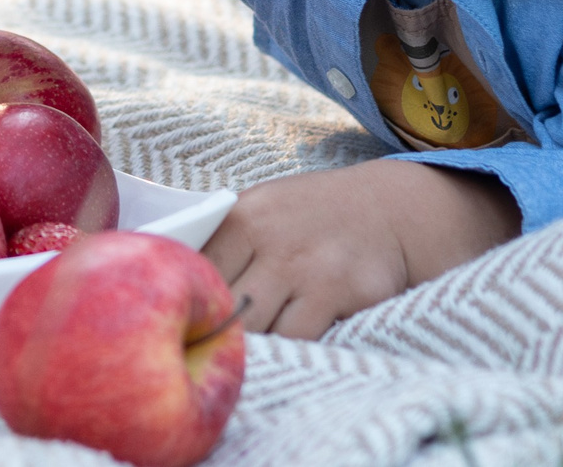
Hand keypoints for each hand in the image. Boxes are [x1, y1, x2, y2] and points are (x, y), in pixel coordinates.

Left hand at [201, 160, 520, 339]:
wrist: (390, 210)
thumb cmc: (312, 215)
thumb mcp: (262, 208)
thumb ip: (221, 241)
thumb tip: (172, 279)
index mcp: (244, 216)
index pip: (195, 268)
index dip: (188, 298)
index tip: (183, 317)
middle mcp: (275, 240)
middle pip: (224, 304)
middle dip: (216, 329)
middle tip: (209, 346)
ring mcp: (312, 269)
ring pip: (262, 331)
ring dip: (253, 346)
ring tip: (246, 354)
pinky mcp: (346, 293)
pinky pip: (303, 339)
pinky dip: (290, 349)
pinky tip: (286, 348)